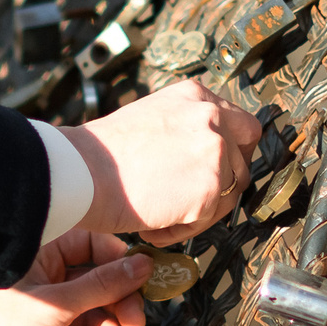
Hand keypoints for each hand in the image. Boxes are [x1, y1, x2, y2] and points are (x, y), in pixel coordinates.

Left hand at [0, 233, 150, 325]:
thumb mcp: (56, 305)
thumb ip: (102, 285)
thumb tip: (142, 265)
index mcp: (37, 258)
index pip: (89, 244)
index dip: (117, 259)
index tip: (141, 276)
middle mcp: (42, 284)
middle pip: (97, 283)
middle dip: (118, 301)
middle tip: (134, 321)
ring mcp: (45, 318)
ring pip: (93, 316)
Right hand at [62, 79, 261, 244]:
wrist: (82, 171)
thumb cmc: (103, 153)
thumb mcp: (153, 117)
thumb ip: (185, 128)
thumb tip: (201, 157)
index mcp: (196, 96)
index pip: (241, 123)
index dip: (233, 150)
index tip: (217, 169)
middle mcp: (212, 118)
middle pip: (244, 159)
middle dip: (226, 181)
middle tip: (200, 197)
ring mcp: (215, 153)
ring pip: (230, 194)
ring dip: (201, 210)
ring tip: (162, 214)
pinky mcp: (210, 190)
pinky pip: (207, 221)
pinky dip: (181, 229)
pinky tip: (153, 225)